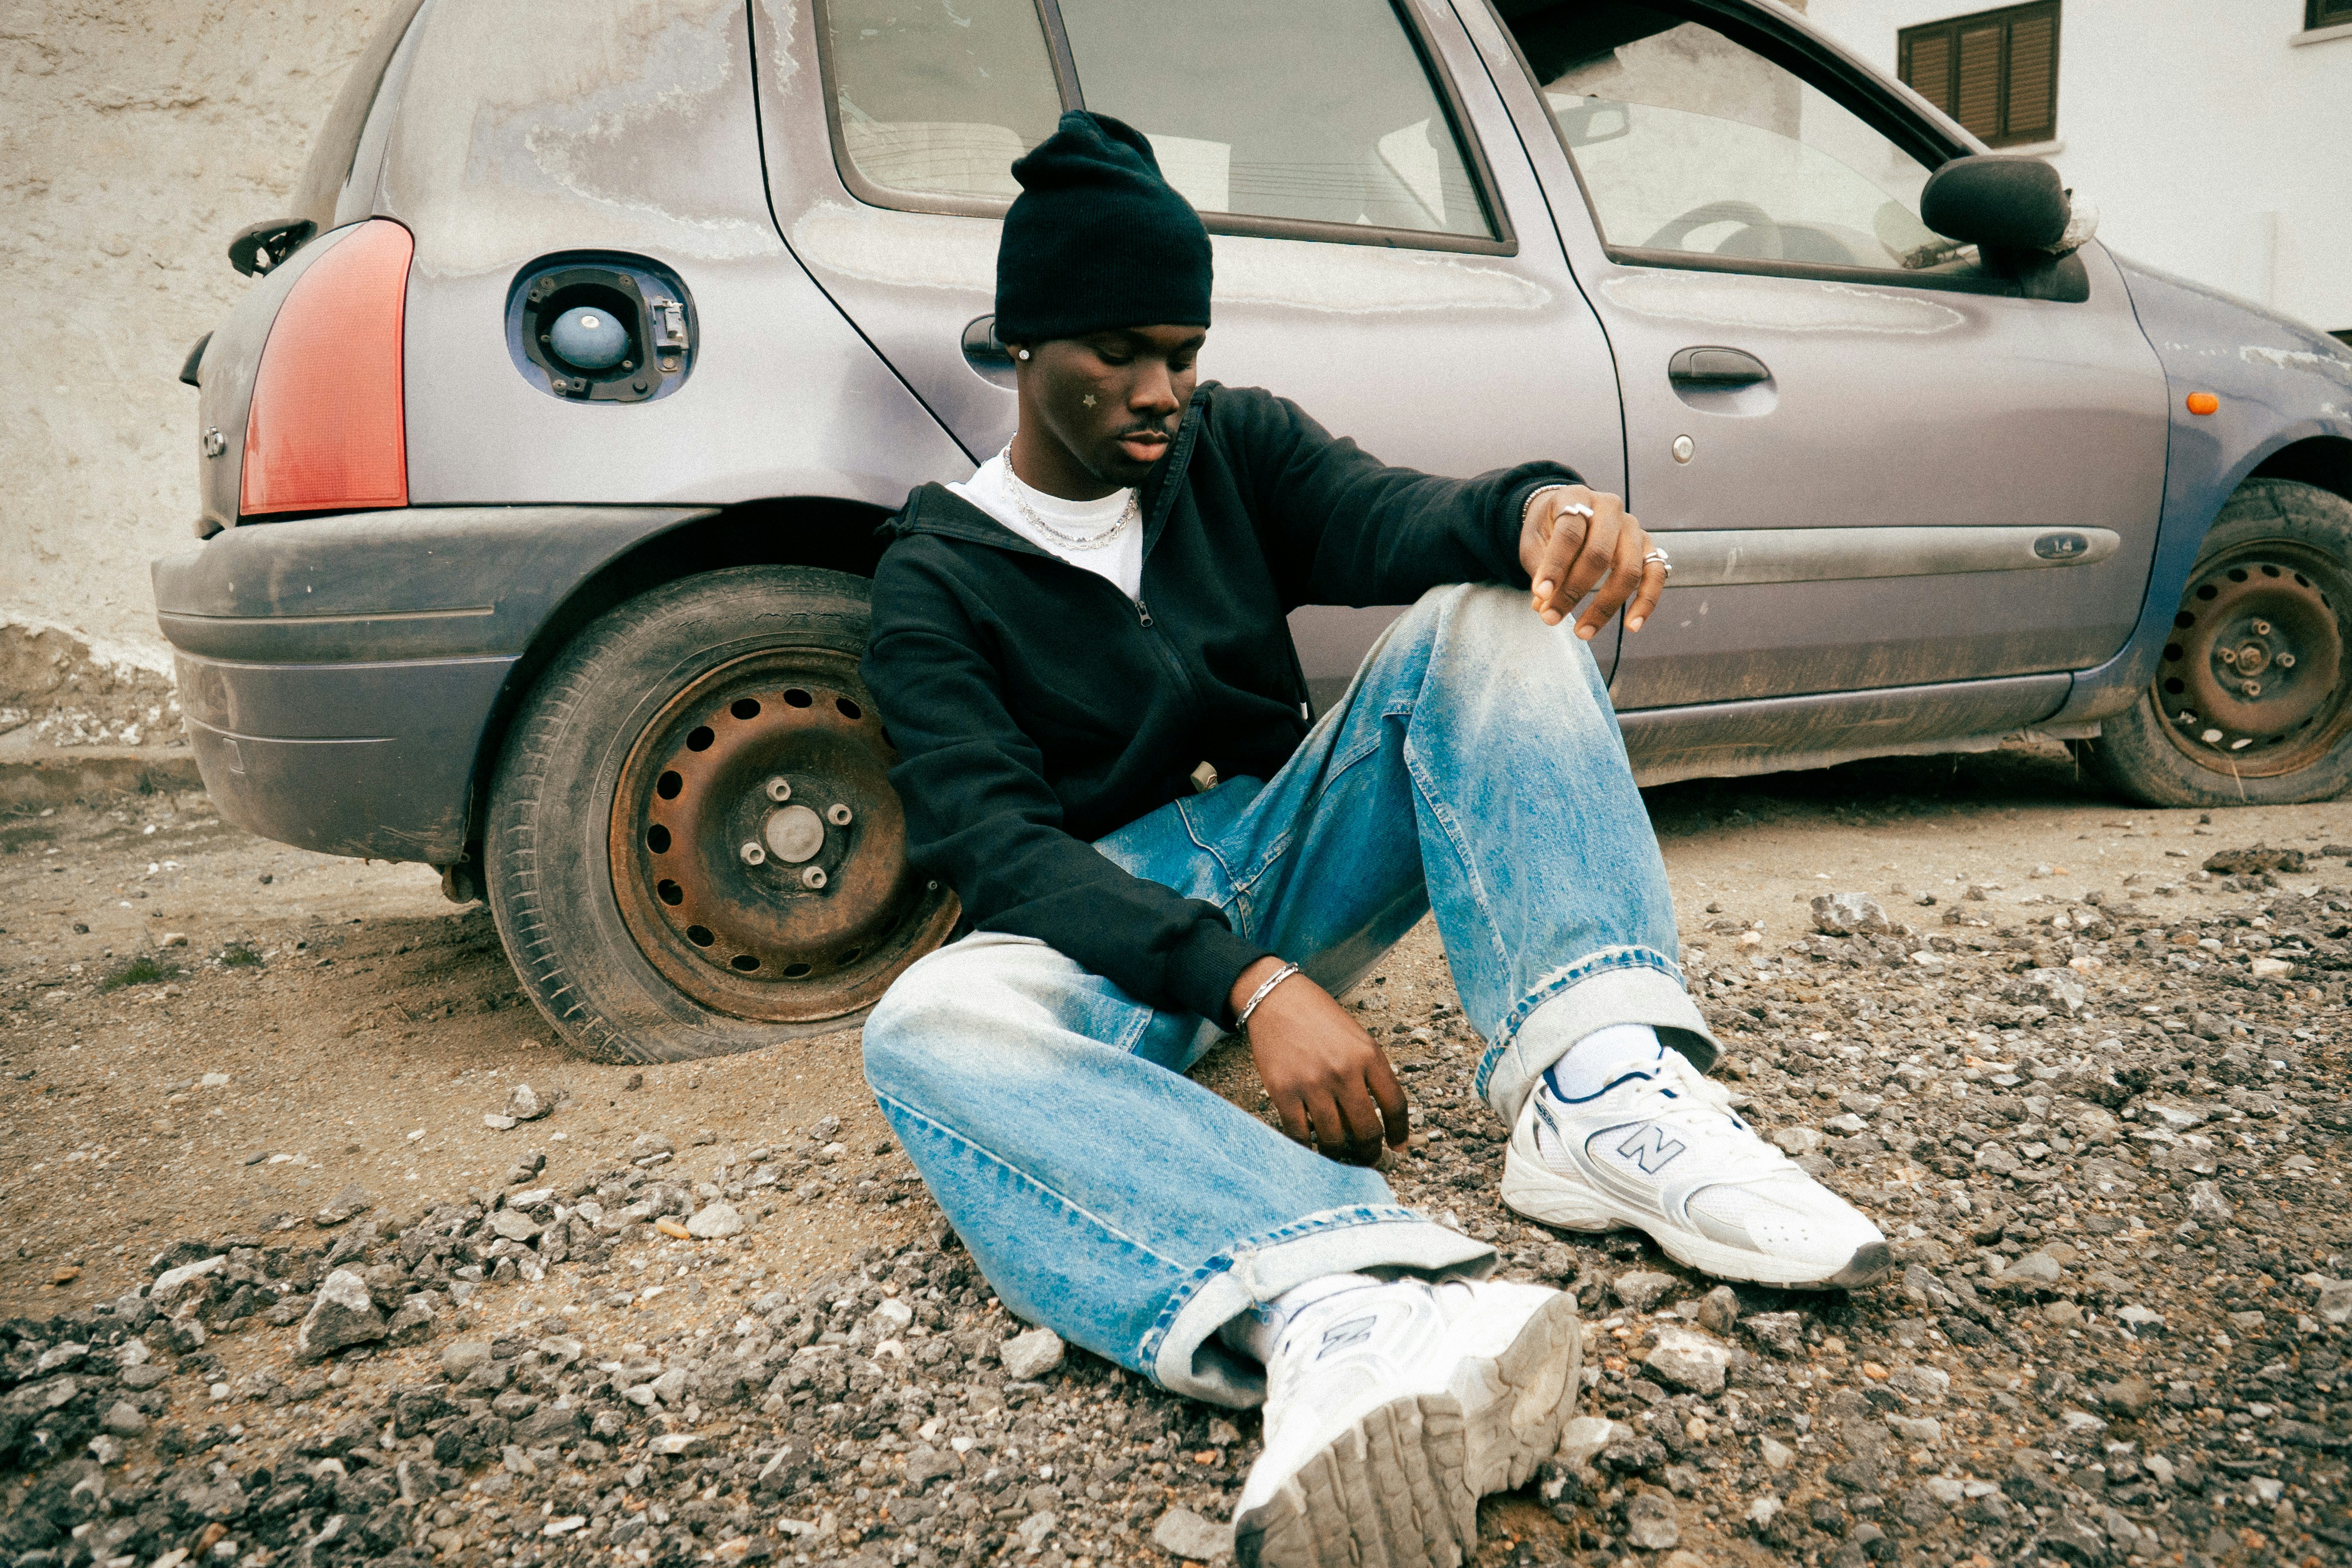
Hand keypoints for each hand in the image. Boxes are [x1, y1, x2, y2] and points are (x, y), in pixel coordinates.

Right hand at [1229, 957, 1408, 1165]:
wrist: (1276, 998)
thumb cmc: (1318, 1017)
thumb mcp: (1356, 1037)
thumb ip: (1369, 1073)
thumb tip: (1374, 1118)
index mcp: (1368, 1055)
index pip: (1395, 1105)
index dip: (1399, 1132)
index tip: (1398, 1146)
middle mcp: (1344, 1071)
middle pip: (1367, 1130)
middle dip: (1370, 1153)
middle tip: (1367, 1158)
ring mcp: (1313, 1083)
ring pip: (1333, 1140)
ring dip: (1338, 1154)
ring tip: (1337, 1154)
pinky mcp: (1283, 1092)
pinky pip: (1299, 1134)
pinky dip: (1305, 1147)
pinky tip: (1309, 1146)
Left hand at [1519, 485, 1667, 638]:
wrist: (1571, 509)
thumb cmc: (1550, 528)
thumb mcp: (1535, 540)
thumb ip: (1539, 569)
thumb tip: (1543, 604)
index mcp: (1577, 498)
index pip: (1570, 533)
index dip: (1555, 566)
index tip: (1540, 595)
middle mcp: (1609, 509)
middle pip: (1599, 554)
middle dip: (1574, 591)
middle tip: (1551, 618)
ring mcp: (1633, 526)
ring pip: (1628, 570)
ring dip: (1605, 606)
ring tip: (1582, 632)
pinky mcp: (1648, 546)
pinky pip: (1656, 575)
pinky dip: (1646, 602)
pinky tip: (1632, 625)